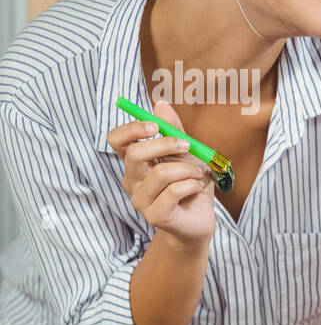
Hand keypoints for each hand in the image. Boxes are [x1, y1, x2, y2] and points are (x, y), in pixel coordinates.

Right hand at [107, 99, 214, 248]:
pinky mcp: (155, 216)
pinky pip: (174, 191)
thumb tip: (160, 104)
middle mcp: (132, 181)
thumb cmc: (191, 185)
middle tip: (187, 146)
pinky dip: (192, 185)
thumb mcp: (186, 154)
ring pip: (160, 173)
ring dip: (188, 169)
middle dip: (165, 144)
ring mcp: (141, 200)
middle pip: (135, 154)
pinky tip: (197, 188)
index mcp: (135, 163)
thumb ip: (173, 131)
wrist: (200, 220)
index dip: (131, 129)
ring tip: (199, 174)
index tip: (154, 125)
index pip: (116, 141)